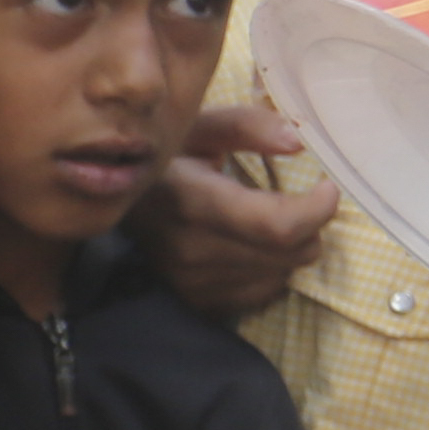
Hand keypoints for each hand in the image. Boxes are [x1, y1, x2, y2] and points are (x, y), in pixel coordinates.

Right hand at [147, 98, 334, 323]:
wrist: (102, 206)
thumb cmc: (162, 159)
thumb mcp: (197, 127)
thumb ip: (247, 127)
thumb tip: (297, 143)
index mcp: (193, 200)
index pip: (278, 225)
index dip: (318, 209)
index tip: (326, 186)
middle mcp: (192, 249)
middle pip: (291, 252)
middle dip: (312, 225)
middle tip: (300, 201)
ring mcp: (193, 282)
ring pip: (283, 273)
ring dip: (290, 249)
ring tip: (269, 222)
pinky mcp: (197, 302)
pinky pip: (263, 292)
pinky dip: (270, 269)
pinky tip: (251, 246)